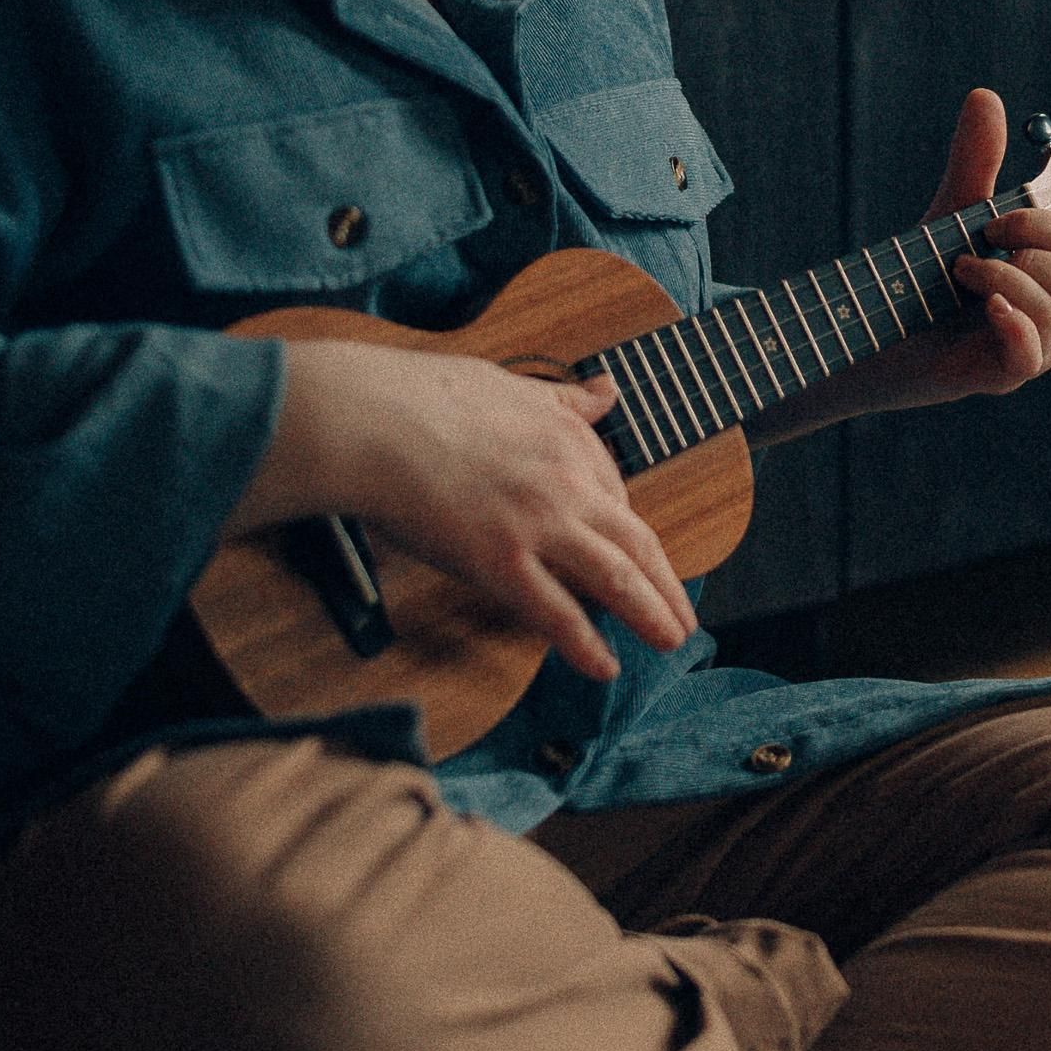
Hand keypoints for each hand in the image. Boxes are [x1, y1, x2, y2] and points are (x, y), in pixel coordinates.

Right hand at [231, 342, 696, 685]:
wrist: (368, 420)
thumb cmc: (421, 398)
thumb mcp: (510, 384)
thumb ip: (564, 398)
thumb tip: (608, 389)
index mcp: (568, 437)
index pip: (614, 493)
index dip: (626, 533)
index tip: (634, 559)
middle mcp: (565, 481)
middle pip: (635, 542)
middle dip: (666, 584)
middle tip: (682, 617)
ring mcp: (538, 523)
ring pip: (616, 577)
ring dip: (652, 613)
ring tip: (672, 640)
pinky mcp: (500, 561)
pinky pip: (556, 613)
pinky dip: (586, 645)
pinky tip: (604, 667)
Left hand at [924, 85, 1050, 395]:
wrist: (864, 331)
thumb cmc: (916, 279)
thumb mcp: (952, 214)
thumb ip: (976, 162)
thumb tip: (986, 95)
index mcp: (1047, 279)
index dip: (1043, 222)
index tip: (993, 220)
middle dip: (1034, 245)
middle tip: (979, 245)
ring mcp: (1031, 351)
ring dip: (1010, 275)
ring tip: (962, 275)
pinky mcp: (1001, 377)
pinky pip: (1034, 354)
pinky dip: (1014, 322)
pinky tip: (985, 306)